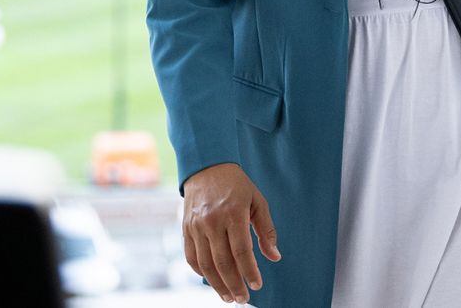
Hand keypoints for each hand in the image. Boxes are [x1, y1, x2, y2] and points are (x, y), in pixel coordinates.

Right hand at [182, 162, 280, 303]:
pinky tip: (212, 280)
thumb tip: (274, 256)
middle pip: (223, 262)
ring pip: (206, 264)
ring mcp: (196, 226)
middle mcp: (212, 221)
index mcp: (233, 213)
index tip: (257, 285)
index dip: (249, 272)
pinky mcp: (186, 228)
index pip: (242, 251)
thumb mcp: (257, 201)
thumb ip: (266, 230)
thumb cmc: (236, 185)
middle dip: (234, 284)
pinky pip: (191, 257)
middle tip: (242, 298)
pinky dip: (200, 272)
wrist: (207, 166)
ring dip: (217, 284)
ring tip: (228, 297)